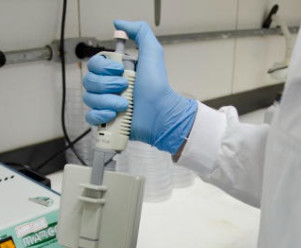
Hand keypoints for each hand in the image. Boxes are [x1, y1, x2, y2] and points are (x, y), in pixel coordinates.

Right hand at [83, 20, 197, 154]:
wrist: (162, 113)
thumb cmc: (158, 86)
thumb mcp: (152, 52)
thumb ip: (140, 32)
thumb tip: (119, 23)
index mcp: (116, 72)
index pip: (93, 64)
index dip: (103, 67)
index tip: (120, 70)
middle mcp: (109, 87)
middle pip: (89, 81)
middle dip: (107, 84)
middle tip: (125, 87)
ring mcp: (107, 104)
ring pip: (89, 98)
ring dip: (107, 100)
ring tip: (125, 105)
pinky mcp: (107, 121)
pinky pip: (90, 117)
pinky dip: (100, 115)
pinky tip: (113, 114)